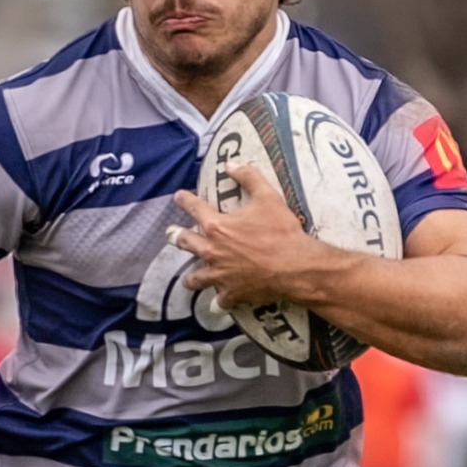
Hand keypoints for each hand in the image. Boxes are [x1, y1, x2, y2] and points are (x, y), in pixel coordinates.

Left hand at [167, 163, 329, 311]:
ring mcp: (220, 275)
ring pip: (197, 279)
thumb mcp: (268, 197)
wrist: (295, 266)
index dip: (184, 201)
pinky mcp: (232, 294)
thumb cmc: (280, 231)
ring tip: (188, 279)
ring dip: (191, 278)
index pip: (194, 208)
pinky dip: (219, 301)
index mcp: (217, 226)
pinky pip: (220, 300)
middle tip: (171, 235)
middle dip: (177, 237)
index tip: (178, 197)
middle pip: (186, 244)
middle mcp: (212, 251)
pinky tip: (218, 303)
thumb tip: (231, 163)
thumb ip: (248, 177)